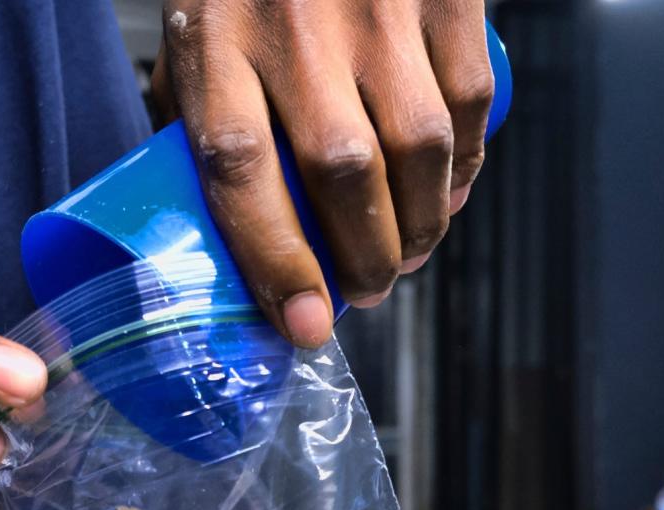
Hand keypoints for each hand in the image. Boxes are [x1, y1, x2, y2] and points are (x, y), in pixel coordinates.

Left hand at [152, 0, 493, 345]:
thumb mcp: (195, 37)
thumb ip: (205, 118)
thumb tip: (227, 227)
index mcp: (216, 44)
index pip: (240, 171)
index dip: (275, 260)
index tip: (302, 324)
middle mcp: (296, 27)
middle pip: (343, 174)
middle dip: (364, 259)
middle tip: (364, 292)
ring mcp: (377, 6)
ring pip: (418, 149)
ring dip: (421, 227)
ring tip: (406, 257)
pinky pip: (468, 101)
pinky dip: (465, 167)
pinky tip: (448, 196)